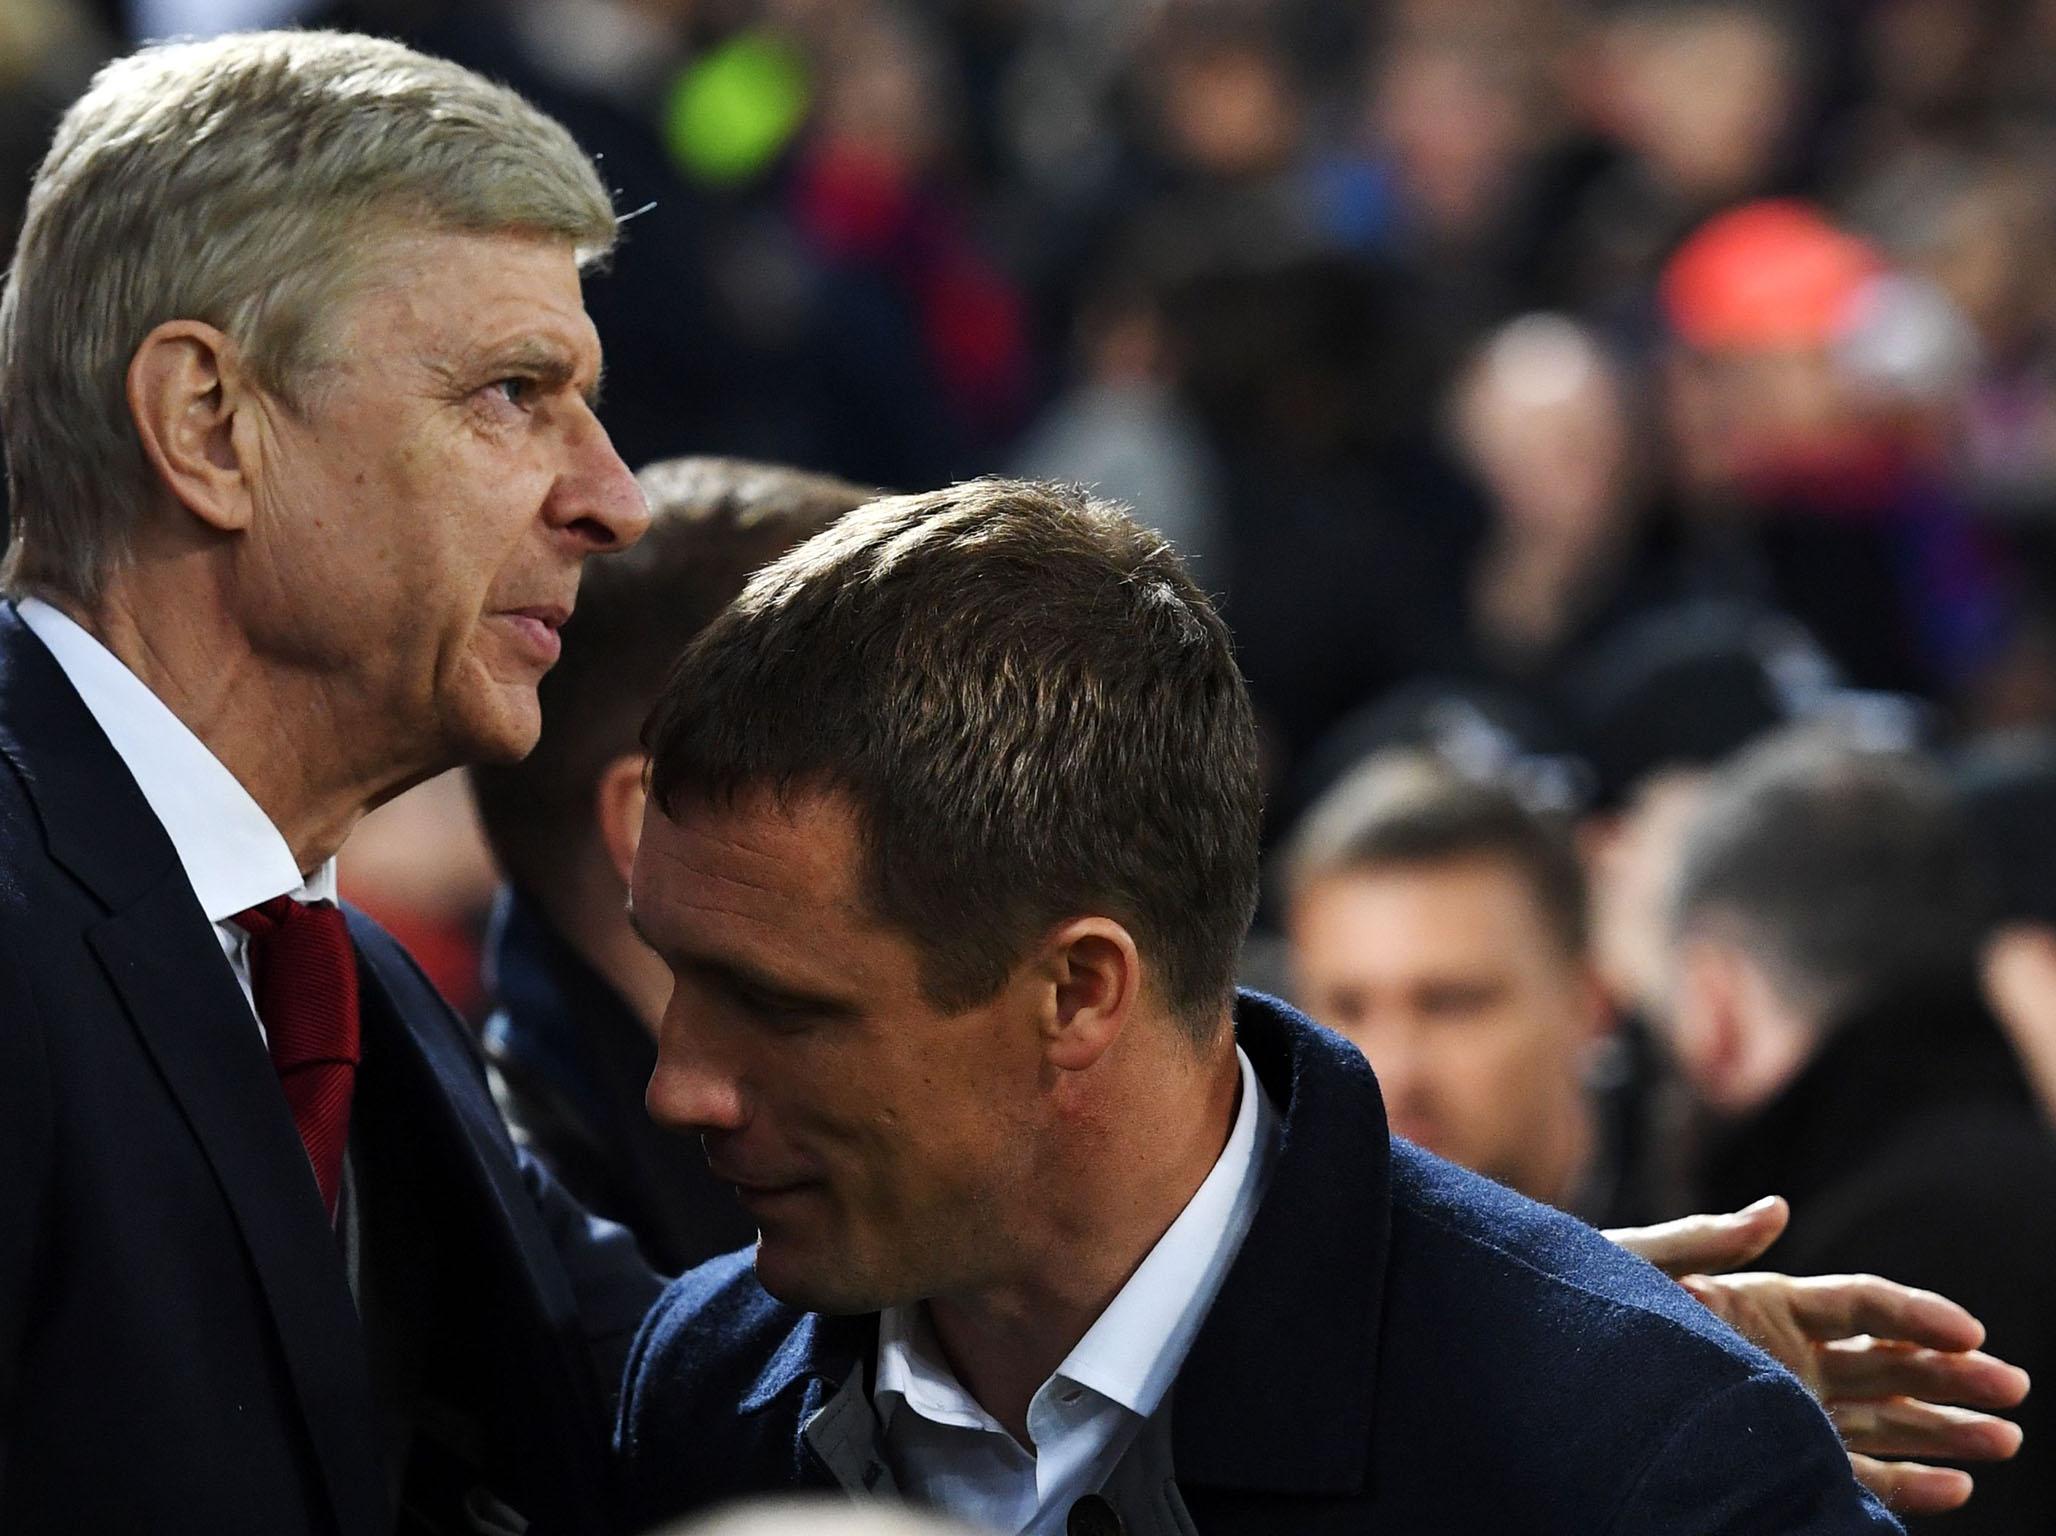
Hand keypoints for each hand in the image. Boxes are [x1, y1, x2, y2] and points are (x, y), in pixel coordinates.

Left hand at [1606, 1198, 2030, 1515]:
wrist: (1537, 1362)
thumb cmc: (1583, 1302)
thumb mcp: (1634, 1266)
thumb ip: (1704, 1240)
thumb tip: (1777, 1209)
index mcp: (1763, 1301)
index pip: (1860, 1305)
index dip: (1916, 1315)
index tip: (1969, 1330)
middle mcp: (1785, 1356)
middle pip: (1888, 1365)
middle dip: (1952, 1376)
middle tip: (2014, 1388)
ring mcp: (1783, 1406)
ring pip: (1882, 1422)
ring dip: (1943, 1432)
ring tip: (2004, 1439)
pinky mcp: (1768, 1454)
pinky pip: (1846, 1472)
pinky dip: (1899, 1483)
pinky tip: (1950, 1489)